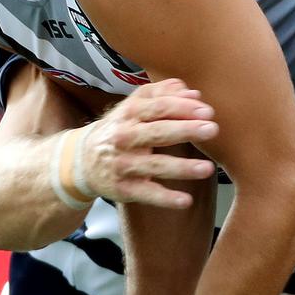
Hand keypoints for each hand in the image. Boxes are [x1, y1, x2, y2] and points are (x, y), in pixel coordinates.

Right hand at [75, 78, 217, 207]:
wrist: (82, 160)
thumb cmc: (120, 128)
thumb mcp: (134, 105)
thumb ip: (163, 95)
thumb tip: (194, 94)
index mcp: (130, 114)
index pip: (158, 107)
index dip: (183, 108)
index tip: (208, 111)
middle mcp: (125, 137)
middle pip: (158, 132)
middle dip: (186, 130)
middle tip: (212, 129)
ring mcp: (123, 164)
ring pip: (155, 165)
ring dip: (182, 167)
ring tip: (208, 169)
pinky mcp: (124, 188)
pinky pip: (147, 193)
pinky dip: (165, 198)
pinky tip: (186, 200)